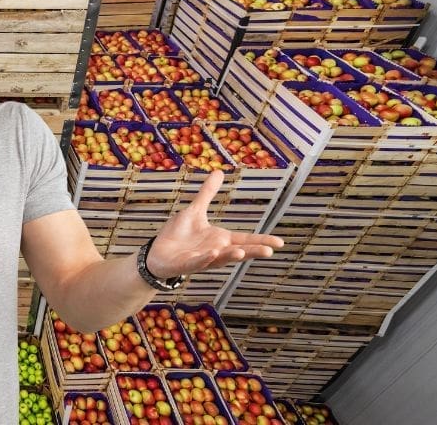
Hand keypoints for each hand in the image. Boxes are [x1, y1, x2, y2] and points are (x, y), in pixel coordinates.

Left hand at [146, 170, 283, 279]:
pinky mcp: (186, 265)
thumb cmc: (179, 235)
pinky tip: (214, 253)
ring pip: (219, 259)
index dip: (261, 240)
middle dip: (252, 251)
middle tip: (269, 251)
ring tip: (242, 253)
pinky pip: (197, 262)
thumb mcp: (195, 210)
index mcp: (220, 239)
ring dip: (230, 256)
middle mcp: (215, 251)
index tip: (280, 242)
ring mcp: (201, 259)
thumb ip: (207, 193)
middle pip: (238, 251)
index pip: (245, 239)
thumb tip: (219, 171)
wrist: (157, 254)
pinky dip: (205, 259)